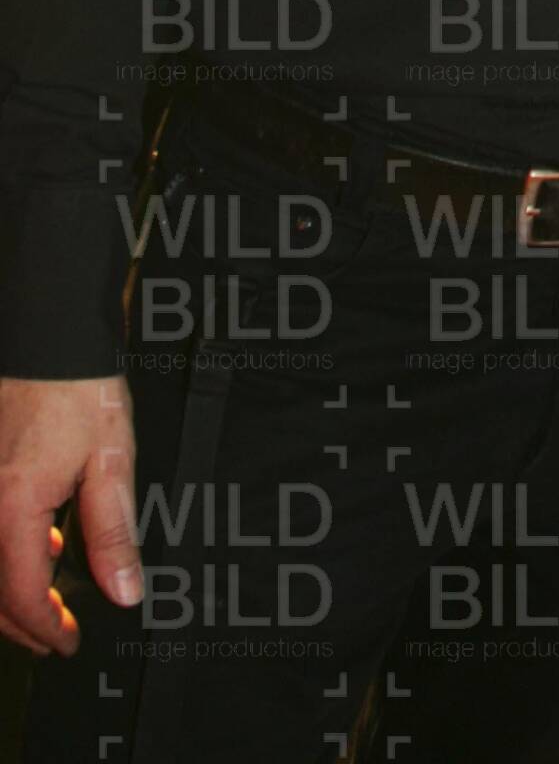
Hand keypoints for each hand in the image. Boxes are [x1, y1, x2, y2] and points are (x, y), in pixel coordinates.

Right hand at [0, 376, 141, 655]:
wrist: (48, 339)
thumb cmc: (77, 389)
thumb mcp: (110, 461)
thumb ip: (112, 532)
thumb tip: (123, 590)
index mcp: (12, 507)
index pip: (21, 595)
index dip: (45, 629)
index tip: (65, 643)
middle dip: (21, 622)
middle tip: (54, 634)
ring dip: (6, 593)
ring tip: (43, 602)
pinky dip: (0, 555)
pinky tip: (32, 544)